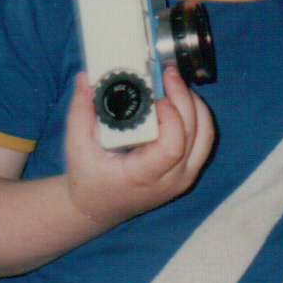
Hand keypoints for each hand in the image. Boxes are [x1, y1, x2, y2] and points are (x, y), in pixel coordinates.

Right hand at [62, 67, 214, 230]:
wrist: (97, 208)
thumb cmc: (88, 178)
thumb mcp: (77, 146)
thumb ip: (80, 111)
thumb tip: (84, 78)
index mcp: (144, 176)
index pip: (172, 147)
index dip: (171, 117)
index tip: (156, 96)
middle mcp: (171, 179)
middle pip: (195, 135)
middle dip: (185, 99)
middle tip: (168, 74)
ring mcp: (183, 177)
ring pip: (205, 135)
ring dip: (195, 105)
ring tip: (175, 83)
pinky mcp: (188, 171)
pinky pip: (203, 140)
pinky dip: (197, 116)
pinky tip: (180, 98)